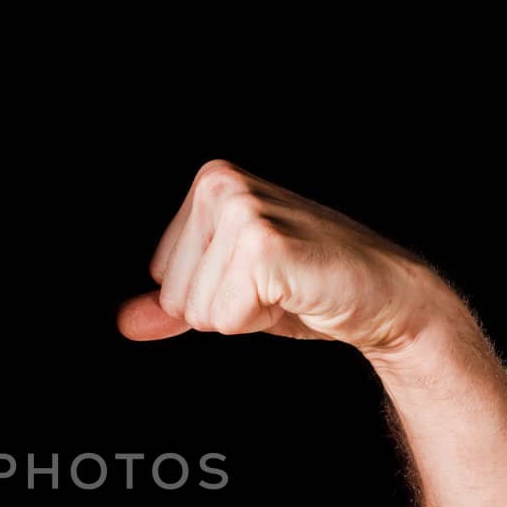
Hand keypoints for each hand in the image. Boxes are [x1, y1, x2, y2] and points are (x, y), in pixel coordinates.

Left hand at [116, 159, 454, 356]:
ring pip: (198, 311)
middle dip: (222, 307)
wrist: (382, 296)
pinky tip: (294, 294)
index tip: (256, 277)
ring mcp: (243, 211)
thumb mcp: (228, 290)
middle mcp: (221, 184)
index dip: (208, 295)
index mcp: (209, 182)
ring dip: (244, 314)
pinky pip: (224, 317)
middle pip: (173, 295)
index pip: (160, 276)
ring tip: (286, 288)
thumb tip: (124, 323)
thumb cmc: (307, 287)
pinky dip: (259, 320)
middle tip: (274, 285)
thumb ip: (175, 304)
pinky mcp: (264, 245)